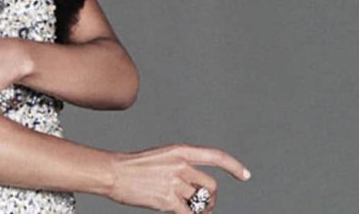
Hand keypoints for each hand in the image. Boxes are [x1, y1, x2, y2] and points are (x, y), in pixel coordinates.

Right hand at [105, 143, 250, 212]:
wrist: (113, 173)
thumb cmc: (133, 167)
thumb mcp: (161, 158)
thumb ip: (180, 167)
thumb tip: (196, 188)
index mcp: (180, 151)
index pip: (215, 156)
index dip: (234, 166)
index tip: (245, 175)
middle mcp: (181, 165)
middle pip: (211, 185)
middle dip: (210, 198)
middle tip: (202, 205)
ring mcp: (175, 183)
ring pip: (200, 201)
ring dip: (198, 210)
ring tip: (188, 210)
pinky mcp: (168, 200)